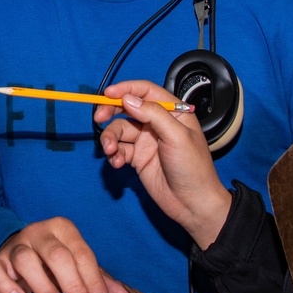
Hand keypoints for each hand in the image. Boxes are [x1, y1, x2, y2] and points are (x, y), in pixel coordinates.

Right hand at [0, 217, 130, 292]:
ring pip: (25, 259)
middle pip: (56, 254)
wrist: (17, 250)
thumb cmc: (52, 260)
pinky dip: (7, 286)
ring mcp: (15, 245)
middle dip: (72, 284)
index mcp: (63, 228)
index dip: (93, 280)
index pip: (81, 253)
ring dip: (42, 285)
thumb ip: (99, 280)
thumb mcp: (77, 265)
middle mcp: (38, 232)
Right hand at [96, 80, 231, 248]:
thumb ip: (153, 114)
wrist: (192, 203)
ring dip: (110, 138)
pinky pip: (119, 150)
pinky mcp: (138, 158)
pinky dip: (114, 155)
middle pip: (128, 107)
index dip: (126, 89)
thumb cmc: (193, 167)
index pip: (146, 91)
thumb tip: (128, 99)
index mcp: (173, 111)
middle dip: (111, 111)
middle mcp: (158, 123)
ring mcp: (146, 140)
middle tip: (99, 118)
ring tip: (111, 151)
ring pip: (119, 130)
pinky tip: (118, 164)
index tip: (108, 93)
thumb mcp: (176, 136)